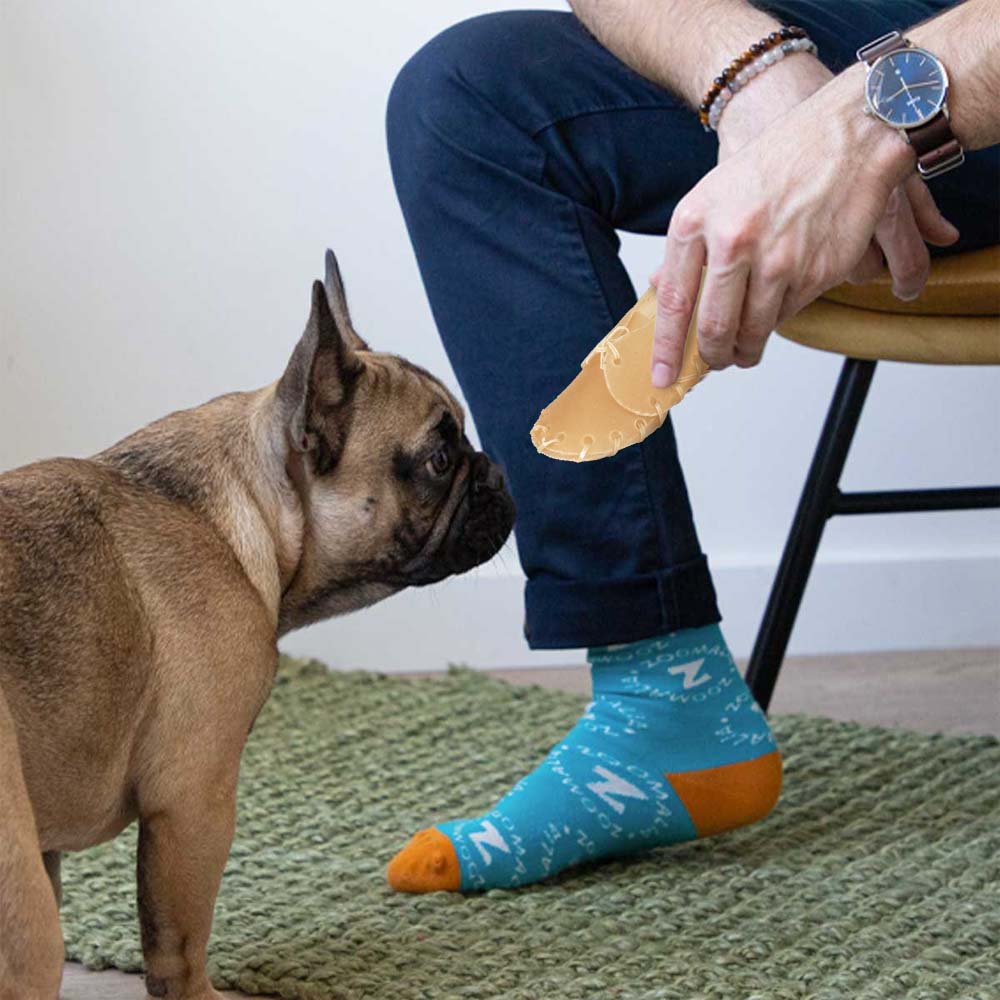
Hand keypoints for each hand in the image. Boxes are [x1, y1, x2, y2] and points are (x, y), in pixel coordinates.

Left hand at [650, 62, 958, 383]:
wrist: (848, 136)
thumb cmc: (778, 162)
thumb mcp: (715, 193)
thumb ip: (689, 247)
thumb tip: (661, 289)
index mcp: (696, 221)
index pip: (674, 302)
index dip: (667, 348)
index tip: (662, 375)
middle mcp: (733, 241)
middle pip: (713, 327)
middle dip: (711, 357)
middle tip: (712, 363)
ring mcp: (778, 259)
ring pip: (754, 330)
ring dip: (746, 349)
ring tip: (744, 348)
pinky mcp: (815, 271)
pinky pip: (788, 314)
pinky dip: (779, 318)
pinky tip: (778, 303)